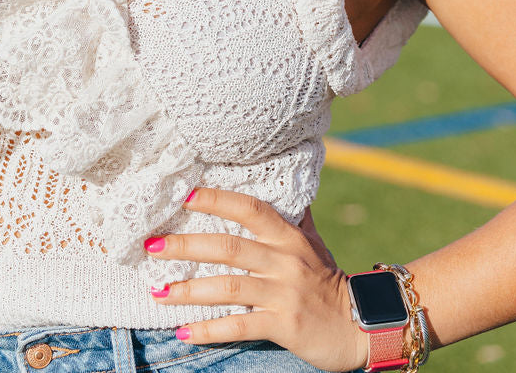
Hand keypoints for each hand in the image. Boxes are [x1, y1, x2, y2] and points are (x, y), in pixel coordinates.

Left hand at [144, 188, 367, 372]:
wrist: (363, 326)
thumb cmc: (330, 282)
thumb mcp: (314, 243)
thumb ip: (293, 218)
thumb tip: (285, 182)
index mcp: (289, 237)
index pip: (249, 208)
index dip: (216, 199)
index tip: (184, 196)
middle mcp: (285, 261)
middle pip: (228, 247)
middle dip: (185, 245)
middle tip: (152, 246)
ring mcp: (283, 294)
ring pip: (227, 287)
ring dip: (188, 290)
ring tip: (158, 291)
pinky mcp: (284, 325)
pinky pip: (239, 326)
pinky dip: (209, 330)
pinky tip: (184, 331)